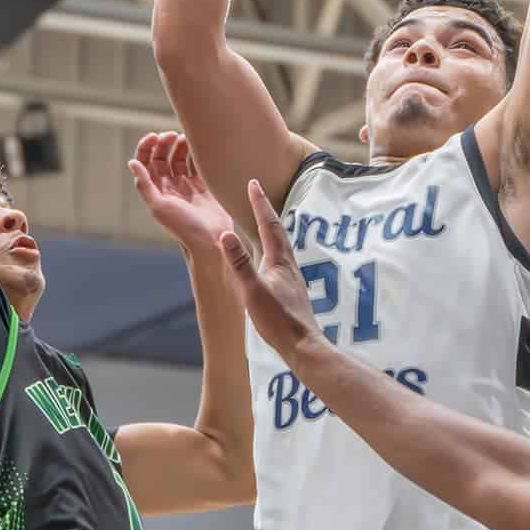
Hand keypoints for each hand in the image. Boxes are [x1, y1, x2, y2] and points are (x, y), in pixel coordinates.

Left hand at [128, 132, 234, 256]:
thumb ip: (144, 185)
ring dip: (179, 146)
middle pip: (161, 158)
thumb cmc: (184, 227)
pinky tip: (198, 147)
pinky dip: (195, 154)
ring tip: (186, 138)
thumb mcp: (159, 207)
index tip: (155, 136)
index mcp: (155, 191)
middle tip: (172, 135)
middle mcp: (168, 187)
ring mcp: (185, 186)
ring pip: (178, 159)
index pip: (145, 163)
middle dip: (164, 143)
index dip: (147, 148)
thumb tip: (132, 163)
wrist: (211, 239)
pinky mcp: (202, 187)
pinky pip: (196, 165)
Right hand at [219, 179, 320, 363]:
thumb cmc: (278, 321)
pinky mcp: (292, 291)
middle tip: (256, 193)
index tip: (253, 183)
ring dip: (270, 229)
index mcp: (280, 260)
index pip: (268, 224)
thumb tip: (226, 234)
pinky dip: (272, 249)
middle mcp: (289, 264)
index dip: (259, 203)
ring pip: (280, 245)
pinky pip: (281, 260)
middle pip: (277, 230)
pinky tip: (270, 260)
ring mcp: (292, 277)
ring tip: (263, 221)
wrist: (303, 346)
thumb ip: (239, 263)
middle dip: (265, 210)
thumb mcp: (253, 290)